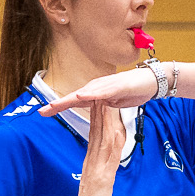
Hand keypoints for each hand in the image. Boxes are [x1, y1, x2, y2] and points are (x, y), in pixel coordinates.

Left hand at [39, 68, 155, 115]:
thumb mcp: (113, 104)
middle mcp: (97, 87)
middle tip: (43, 111)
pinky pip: (102, 91)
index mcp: (95, 93)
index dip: (59, 107)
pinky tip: (81, 96)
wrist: (151, 82)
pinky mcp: (117, 86)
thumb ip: (102, 106)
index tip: (44, 113)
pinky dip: (91, 94)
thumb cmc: (133, 91)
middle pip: (74, 96)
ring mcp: (107, 85)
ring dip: (70, 99)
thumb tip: (94, 109)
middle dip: (58, 104)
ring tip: (56, 105)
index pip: (74, 101)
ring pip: (85, 93)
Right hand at [66, 101, 125, 195]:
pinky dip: (114, 142)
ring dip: (106, 121)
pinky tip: (118, 130)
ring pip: (103, 139)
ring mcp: (97, 169)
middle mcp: (92, 161)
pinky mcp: (103, 178)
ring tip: (108, 102)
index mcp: (90, 161)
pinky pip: (110, 158)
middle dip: (99, 111)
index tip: (98, 100)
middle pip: (97, 132)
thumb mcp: (93, 184)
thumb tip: (99, 162)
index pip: (94, 134)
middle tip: (101, 91)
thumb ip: (96, 171)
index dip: (96, 116)